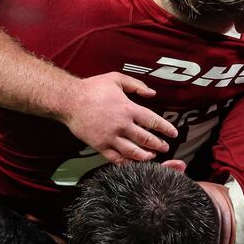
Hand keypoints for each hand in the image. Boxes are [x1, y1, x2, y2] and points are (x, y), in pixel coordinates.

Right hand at [61, 72, 177, 163]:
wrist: (69, 101)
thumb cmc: (93, 88)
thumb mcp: (116, 79)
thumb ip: (136, 85)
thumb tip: (152, 93)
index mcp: (128, 108)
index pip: (152, 121)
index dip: (165, 128)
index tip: (173, 134)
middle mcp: (122, 125)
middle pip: (145, 139)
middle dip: (158, 144)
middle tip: (165, 147)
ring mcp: (111, 137)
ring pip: (133, 152)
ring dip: (145, 156)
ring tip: (152, 157)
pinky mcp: (100, 146)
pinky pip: (115, 158)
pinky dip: (126, 163)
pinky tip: (132, 163)